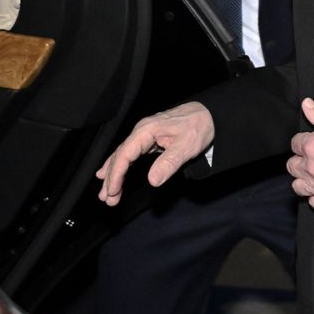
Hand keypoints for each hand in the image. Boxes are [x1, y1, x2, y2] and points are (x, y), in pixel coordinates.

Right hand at [96, 102, 213, 205]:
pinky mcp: (149, 139)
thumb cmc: (198, 127)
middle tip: (107, 199)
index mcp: (146, 130)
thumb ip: (169, 163)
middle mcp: (141, 131)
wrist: (208, 114)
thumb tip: (152, 181)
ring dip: (113, 174)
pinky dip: (119, 166)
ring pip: (122, 156)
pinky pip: (129, 154)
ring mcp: (144, 135)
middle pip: (119, 156)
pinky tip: (109, 173)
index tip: (113, 191)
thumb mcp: (186, 146)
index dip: (116, 174)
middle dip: (111, 178)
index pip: (124, 154)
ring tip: (105, 194)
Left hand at [287, 97, 313, 209]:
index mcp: (311, 146)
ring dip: (303, 180)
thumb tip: (306, 104)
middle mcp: (310, 167)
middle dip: (300, 161)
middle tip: (312, 159)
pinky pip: (313, 202)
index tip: (311, 142)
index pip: (295, 143)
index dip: (303, 142)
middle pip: (292, 166)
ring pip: (298, 186)